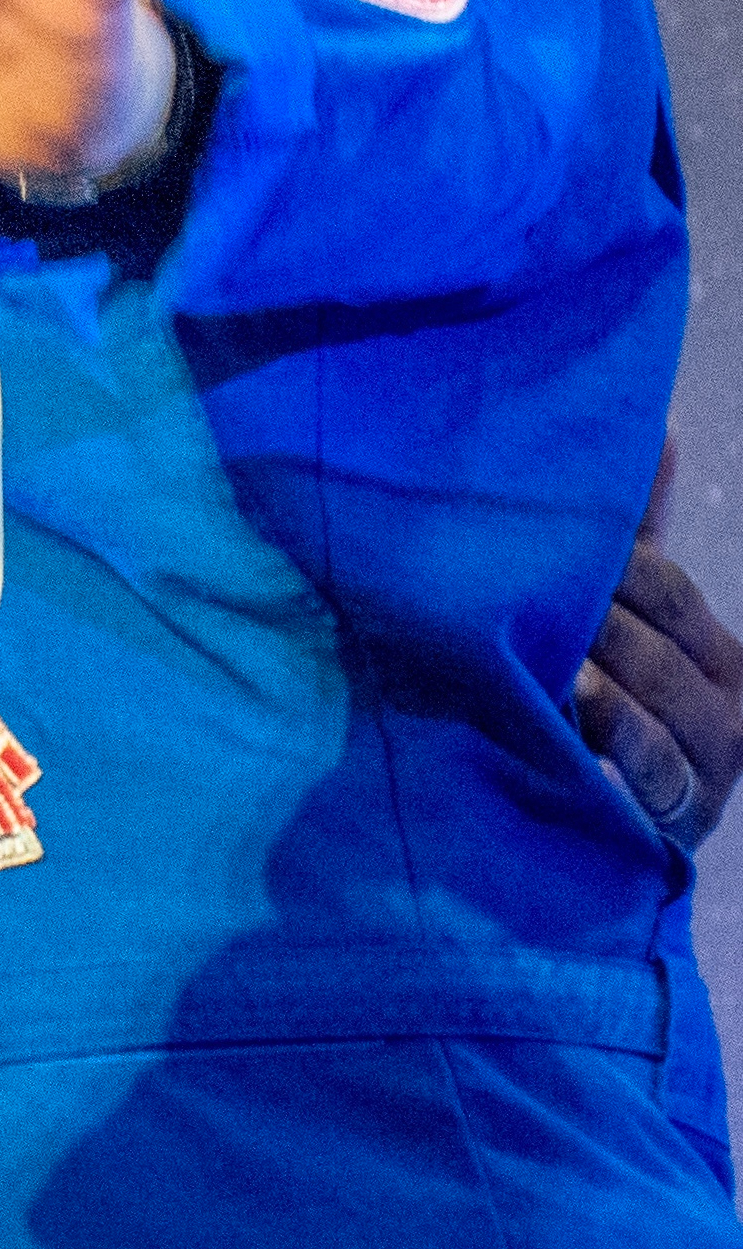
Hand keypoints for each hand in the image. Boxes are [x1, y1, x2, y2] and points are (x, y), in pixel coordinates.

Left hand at [575, 435, 742, 849]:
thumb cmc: (610, 700)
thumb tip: (660, 430)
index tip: (547, 539)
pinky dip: (616, 738)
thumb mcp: (627, 618)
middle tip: (525, 591)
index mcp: (720, 655)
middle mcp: (729, 708)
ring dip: (602, 674)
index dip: (613, 566)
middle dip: (597, 618)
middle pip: (658, 644)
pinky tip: (579, 709)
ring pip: (656, 703)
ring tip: (552, 651)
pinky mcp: (679, 817)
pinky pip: (651, 770)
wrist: (595, 818)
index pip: (669, 589)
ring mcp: (709, 767)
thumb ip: (640, 537)